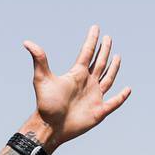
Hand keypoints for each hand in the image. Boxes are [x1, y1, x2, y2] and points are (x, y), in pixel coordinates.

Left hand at [25, 25, 131, 147]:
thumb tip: (27, 42)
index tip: (96, 28)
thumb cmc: (46, 104)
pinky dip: (121, 96)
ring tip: (117, 57)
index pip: (87, 53)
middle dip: (104, 50)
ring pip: (107, 79)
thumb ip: (39, 60)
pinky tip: (128, 89)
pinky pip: (114, 102)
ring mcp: (94, 96)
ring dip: (113, 68)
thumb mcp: (42, 79)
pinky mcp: (99, 111)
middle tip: (108, 38)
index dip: (92, 40)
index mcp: (76, 74)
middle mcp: (87, 83)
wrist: (51, 126)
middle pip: (99, 63)